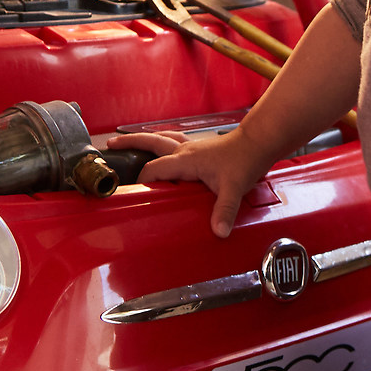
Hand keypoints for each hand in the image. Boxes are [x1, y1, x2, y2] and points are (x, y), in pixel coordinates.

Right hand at [137, 129, 269, 238]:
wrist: (259, 143)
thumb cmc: (245, 160)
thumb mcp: (233, 188)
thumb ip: (224, 210)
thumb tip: (218, 231)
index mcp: (185, 159)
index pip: (153, 170)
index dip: (142, 182)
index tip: (132, 194)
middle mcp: (184, 150)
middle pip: (150, 143)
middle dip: (130, 144)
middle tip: (112, 144)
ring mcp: (191, 147)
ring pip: (161, 139)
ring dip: (144, 140)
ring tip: (128, 141)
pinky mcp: (199, 148)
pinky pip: (174, 142)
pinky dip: (163, 143)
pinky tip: (162, 150)